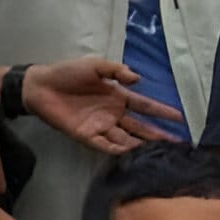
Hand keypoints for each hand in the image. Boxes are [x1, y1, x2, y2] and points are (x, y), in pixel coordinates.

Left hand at [23, 58, 184, 153]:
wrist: (40, 85)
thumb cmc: (67, 73)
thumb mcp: (95, 65)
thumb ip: (117, 71)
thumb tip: (138, 80)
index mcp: (118, 97)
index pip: (145, 107)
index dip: (162, 112)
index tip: (180, 118)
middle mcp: (114, 114)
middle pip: (141, 127)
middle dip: (159, 135)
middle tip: (177, 144)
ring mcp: (101, 127)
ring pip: (127, 139)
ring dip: (141, 145)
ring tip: (158, 152)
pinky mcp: (87, 136)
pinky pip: (106, 145)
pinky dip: (118, 150)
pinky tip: (131, 153)